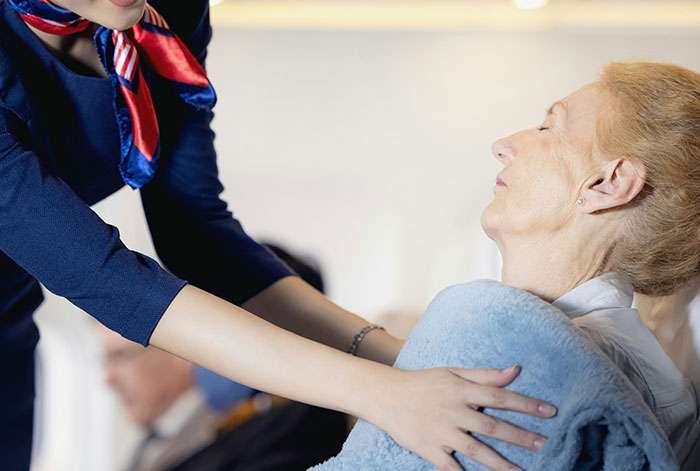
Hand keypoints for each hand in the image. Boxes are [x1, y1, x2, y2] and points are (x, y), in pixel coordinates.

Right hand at [370, 365, 554, 470]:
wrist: (385, 396)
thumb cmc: (422, 382)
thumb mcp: (451, 372)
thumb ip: (484, 375)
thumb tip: (515, 371)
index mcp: (460, 390)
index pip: (499, 396)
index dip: (526, 404)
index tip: (549, 412)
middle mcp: (453, 411)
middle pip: (492, 426)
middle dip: (521, 436)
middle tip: (544, 444)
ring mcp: (441, 432)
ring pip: (477, 450)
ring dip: (502, 463)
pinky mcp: (429, 450)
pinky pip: (451, 467)